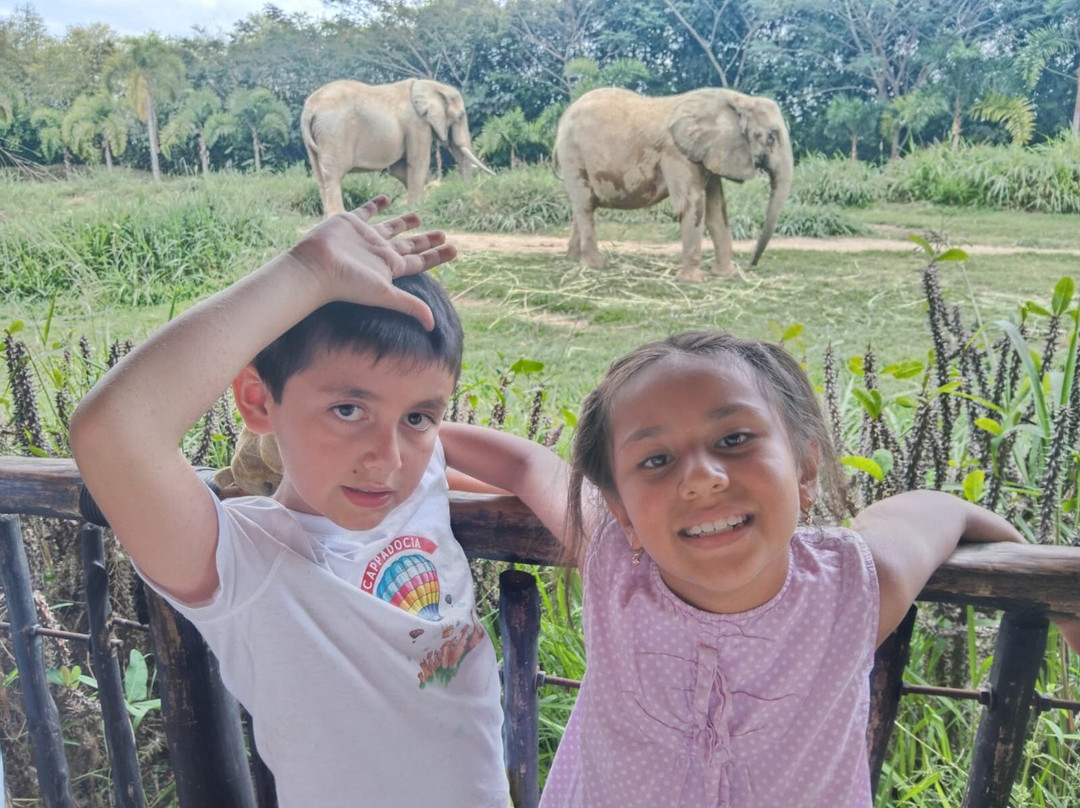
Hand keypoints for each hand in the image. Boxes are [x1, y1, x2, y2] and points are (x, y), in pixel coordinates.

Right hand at [287, 195, 456, 329]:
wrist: (316, 268)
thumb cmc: (348, 284)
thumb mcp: (384, 294)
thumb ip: (410, 306)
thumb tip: (434, 326)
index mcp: (390, 268)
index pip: (420, 262)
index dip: (437, 257)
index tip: (455, 249)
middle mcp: (380, 252)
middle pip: (409, 245)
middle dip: (426, 240)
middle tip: (443, 234)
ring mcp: (366, 237)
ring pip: (390, 228)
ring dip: (404, 222)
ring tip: (418, 216)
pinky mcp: (350, 222)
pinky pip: (367, 211)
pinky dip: (376, 204)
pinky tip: (386, 198)